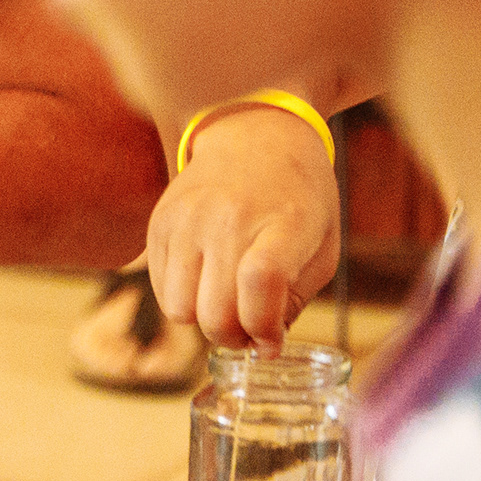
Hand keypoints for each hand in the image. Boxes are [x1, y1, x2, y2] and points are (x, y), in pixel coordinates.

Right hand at [142, 102, 341, 349]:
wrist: (256, 134)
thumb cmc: (298, 197)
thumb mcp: (321, 246)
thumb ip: (294, 299)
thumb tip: (263, 345)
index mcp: (284, 221)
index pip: (261, 281)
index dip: (263, 327)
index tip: (271, 341)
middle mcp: (229, 217)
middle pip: (215, 311)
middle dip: (234, 337)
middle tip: (249, 330)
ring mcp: (188, 219)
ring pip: (180, 310)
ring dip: (205, 320)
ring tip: (226, 304)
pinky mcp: (160, 223)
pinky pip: (160, 290)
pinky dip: (184, 299)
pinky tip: (207, 280)